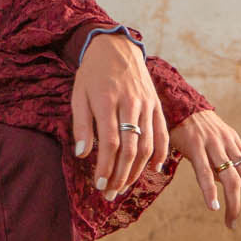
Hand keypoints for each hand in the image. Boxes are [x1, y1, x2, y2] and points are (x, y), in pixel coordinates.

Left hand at [71, 33, 168, 199]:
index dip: (105, 167)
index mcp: (108, 101)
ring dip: (137, 170)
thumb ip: (82, 125)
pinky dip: (160, 154)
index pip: (110, 142)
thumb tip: (83, 155)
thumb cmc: (91, 74)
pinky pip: (162, 133)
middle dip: (120, 175)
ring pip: (148, 144)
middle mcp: (131, 104)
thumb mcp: (78, 95)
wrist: (115, 47)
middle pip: (131, 148)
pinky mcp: (157, 105)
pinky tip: (153, 170)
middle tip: (110, 194)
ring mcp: (147, 105)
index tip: (98, 185)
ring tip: (124, 186)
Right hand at [168, 109, 240, 230]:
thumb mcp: (216, 141)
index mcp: (236, 144)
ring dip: (235, 204)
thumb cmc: (196, 127)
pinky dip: (210, 191)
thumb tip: (230, 186)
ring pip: (231, 178)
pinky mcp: (195, 146)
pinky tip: (213, 206)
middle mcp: (229, 145)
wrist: (178, 103)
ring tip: (233, 224)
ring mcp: (213, 146)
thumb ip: (225, 160)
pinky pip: (205, 172)